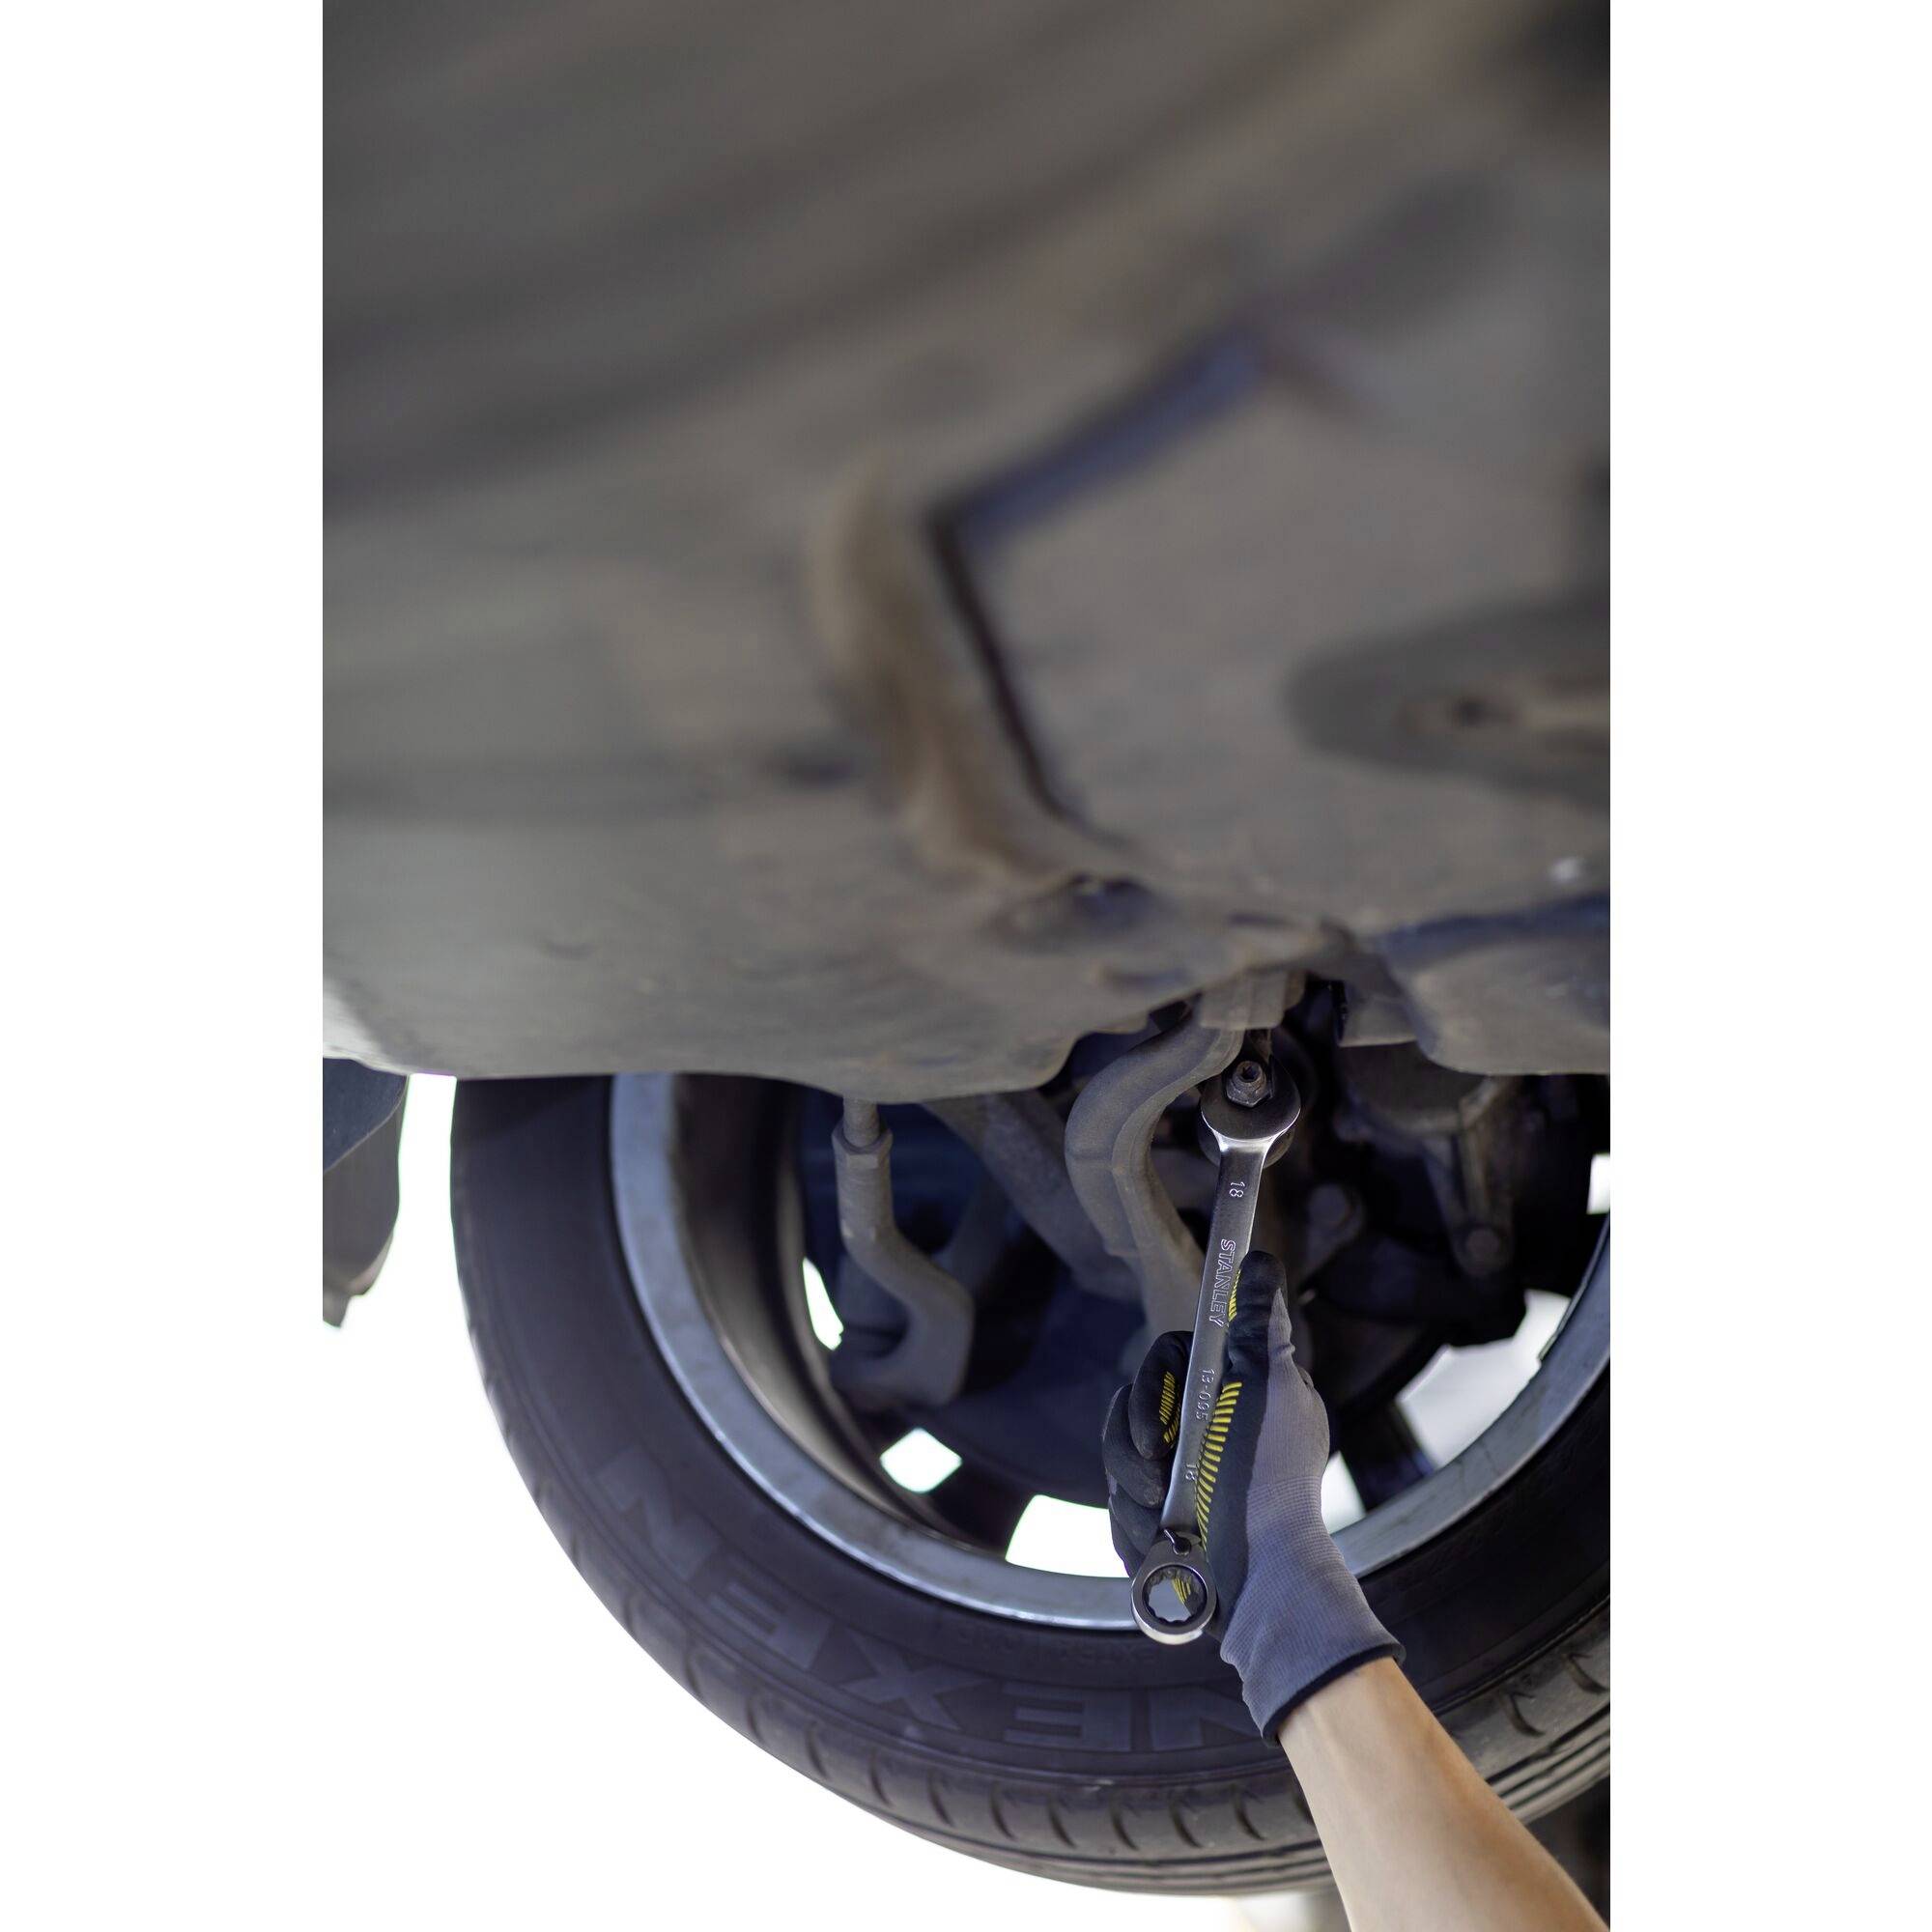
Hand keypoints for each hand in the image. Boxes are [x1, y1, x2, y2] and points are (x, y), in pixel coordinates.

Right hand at [1101, 1249, 1401, 1737]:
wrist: (1257, 1581)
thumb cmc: (1268, 1481)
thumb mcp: (1270, 1389)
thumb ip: (1260, 1324)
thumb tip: (1260, 1259)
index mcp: (1229, 1394)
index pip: (1166, 1359)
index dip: (1153, 1384)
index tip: (1162, 1422)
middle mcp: (1201, 1430)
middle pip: (1130, 1409)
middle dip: (1135, 1447)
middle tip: (1161, 1478)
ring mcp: (1175, 1479)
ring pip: (1117, 1461)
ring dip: (1134, 1491)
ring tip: (1167, 1517)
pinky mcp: (1154, 1524)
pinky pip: (1116, 1510)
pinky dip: (1134, 1528)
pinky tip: (1162, 1542)